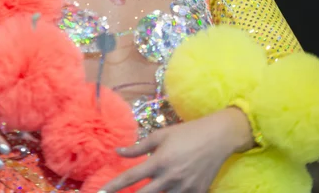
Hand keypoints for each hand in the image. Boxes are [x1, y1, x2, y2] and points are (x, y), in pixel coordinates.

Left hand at [102, 108, 253, 192]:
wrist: (218, 137)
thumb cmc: (187, 133)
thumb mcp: (161, 135)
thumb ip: (139, 147)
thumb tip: (118, 151)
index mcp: (159, 161)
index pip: (131, 177)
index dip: (113, 186)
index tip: (101, 192)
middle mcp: (170, 178)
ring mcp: (184, 189)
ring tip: (147, 188)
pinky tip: (167, 189)